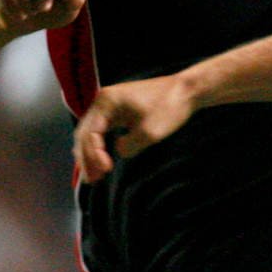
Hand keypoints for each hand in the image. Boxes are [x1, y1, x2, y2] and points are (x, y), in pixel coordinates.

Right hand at [73, 76, 198, 182]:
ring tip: (93, 177)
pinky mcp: (118, 110)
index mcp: (107, 101)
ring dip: (90, 154)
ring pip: (90, 133)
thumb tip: (118, 151)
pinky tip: (101, 162)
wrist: (187, 90)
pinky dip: (99, 147)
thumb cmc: (170, 107)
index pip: (90, 133)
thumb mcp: (150, 132)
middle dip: (86, 158)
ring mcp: (109, 104)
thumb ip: (129, 146)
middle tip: (91, 181)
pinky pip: (101, 131)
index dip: (94, 155)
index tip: (106, 170)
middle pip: (84, 133)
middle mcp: (103, 101)